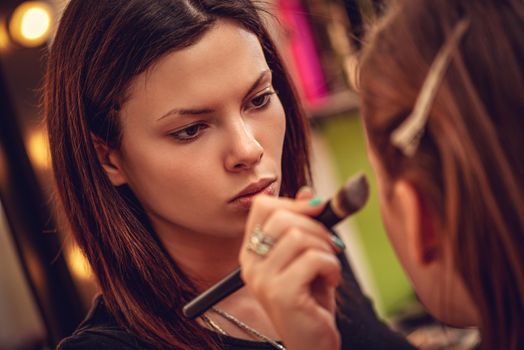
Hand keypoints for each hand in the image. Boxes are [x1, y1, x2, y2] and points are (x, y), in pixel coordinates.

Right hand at [239, 188, 341, 349]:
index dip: (294, 203)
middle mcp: (250, 264)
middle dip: (317, 226)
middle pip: (282, 216)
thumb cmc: (310, 298)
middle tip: (329, 247)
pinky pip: (313, 259)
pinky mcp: (280, 293)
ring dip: (326, 249)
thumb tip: (310, 193)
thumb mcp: (307, 256)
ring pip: (299, 236)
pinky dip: (331, 266)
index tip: (317, 212)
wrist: (312, 342)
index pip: (263, 206)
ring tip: (329, 268)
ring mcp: (262, 279)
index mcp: (252, 252)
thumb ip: (305, 224)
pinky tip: (330, 280)